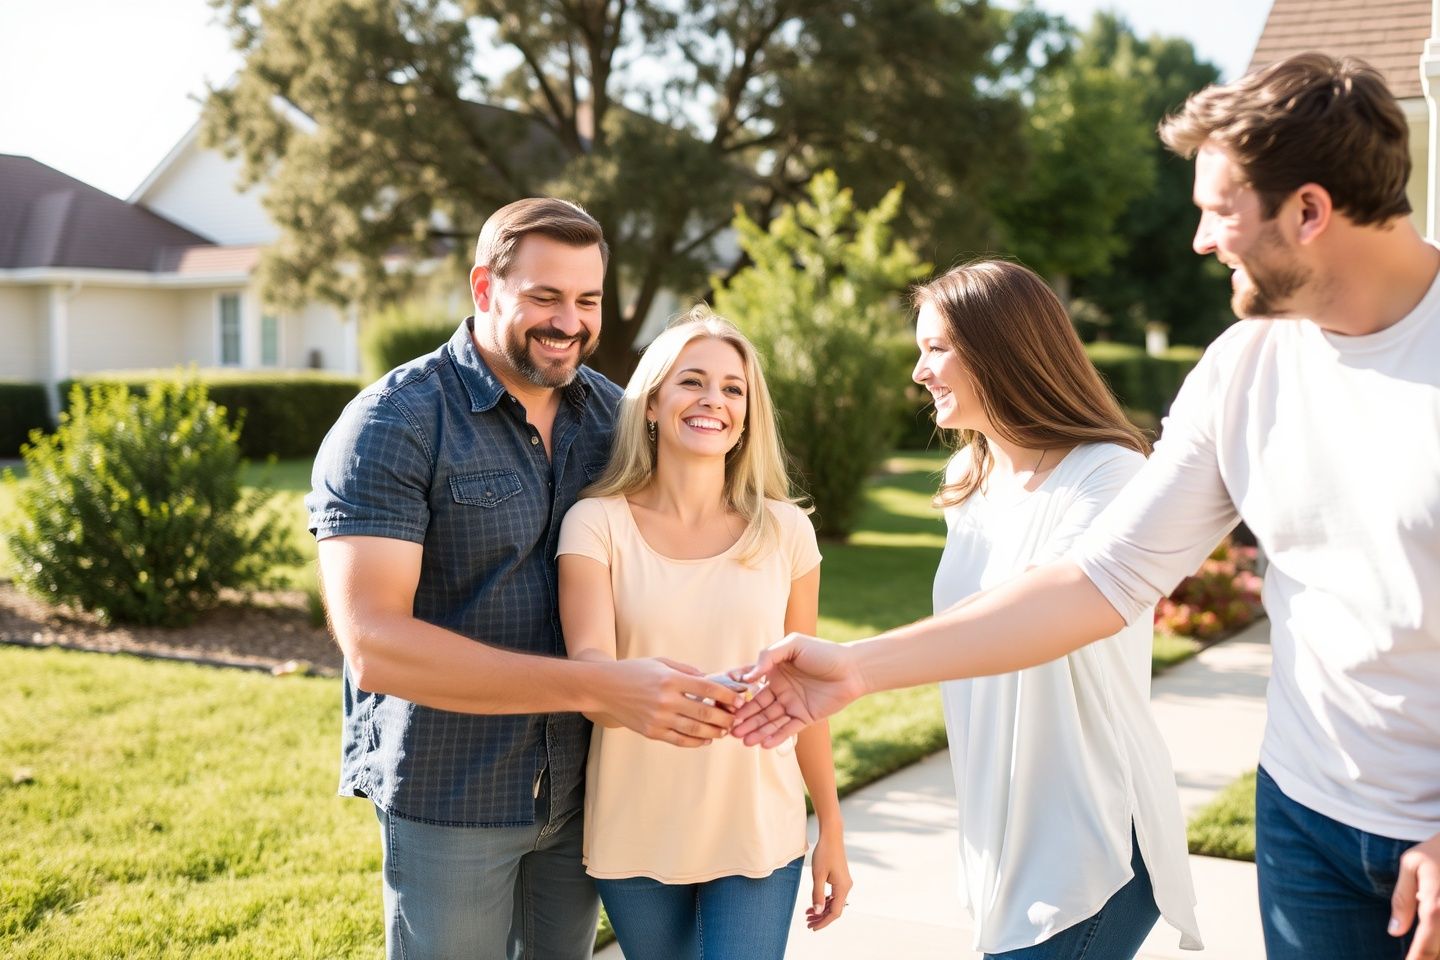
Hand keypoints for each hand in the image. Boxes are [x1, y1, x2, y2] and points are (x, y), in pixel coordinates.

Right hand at [597, 658, 742, 746]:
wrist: (604, 688)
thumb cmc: (633, 671)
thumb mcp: (660, 663)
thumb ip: (686, 671)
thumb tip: (709, 680)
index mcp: (670, 679)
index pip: (707, 688)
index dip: (727, 695)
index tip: (740, 700)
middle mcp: (666, 700)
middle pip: (704, 711)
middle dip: (725, 717)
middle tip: (736, 719)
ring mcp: (658, 718)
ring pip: (694, 729)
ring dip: (714, 732)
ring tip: (724, 731)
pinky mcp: (651, 732)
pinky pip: (679, 740)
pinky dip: (695, 741)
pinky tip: (705, 739)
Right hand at [730, 633, 864, 746]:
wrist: (853, 668)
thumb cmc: (823, 652)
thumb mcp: (792, 645)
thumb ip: (768, 656)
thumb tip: (748, 676)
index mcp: (775, 673)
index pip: (752, 687)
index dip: (740, 697)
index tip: (725, 706)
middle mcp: (781, 690)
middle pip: (759, 707)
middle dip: (745, 719)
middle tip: (730, 729)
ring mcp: (793, 704)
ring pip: (770, 720)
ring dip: (757, 730)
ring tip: (743, 740)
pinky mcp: (805, 717)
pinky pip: (788, 729)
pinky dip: (776, 736)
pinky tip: (763, 743)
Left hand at [805, 828, 851, 930]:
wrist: (831, 836)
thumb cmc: (824, 854)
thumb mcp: (818, 875)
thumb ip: (817, 894)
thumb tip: (817, 912)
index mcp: (843, 888)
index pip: (835, 912)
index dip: (824, 922)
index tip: (812, 927)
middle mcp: (846, 887)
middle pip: (835, 909)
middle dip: (821, 917)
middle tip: (807, 923)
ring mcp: (844, 883)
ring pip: (834, 902)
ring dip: (822, 909)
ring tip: (807, 914)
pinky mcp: (840, 878)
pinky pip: (833, 894)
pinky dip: (824, 900)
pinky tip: (814, 903)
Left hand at [1392, 831, 1439, 959]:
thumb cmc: (1437, 851)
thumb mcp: (1411, 865)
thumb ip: (1402, 900)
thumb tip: (1395, 932)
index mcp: (1436, 904)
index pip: (1427, 944)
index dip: (1417, 959)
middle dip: (1428, 958)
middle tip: (1412, 959)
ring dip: (1437, 951)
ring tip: (1419, 952)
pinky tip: (1433, 945)